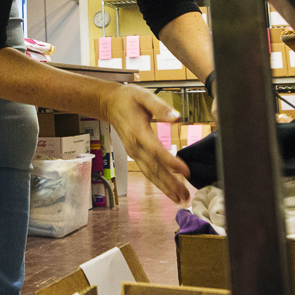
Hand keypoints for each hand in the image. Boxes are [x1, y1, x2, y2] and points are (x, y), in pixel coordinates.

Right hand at [101, 83, 191, 203]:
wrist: (109, 104)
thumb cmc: (128, 98)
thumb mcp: (144, 96)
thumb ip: (160, 107)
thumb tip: (177, 117)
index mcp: (138, 132)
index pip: (156, 151)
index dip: (170, 162)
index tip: (185, 171)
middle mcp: (135, 146)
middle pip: (154, 168)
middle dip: (170, 183)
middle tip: (185, 195)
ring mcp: (134, 152)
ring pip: (150, 173)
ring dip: (166, 187)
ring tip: (180, 198)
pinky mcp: (135, 155)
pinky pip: (147, 171)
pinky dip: (159, 182)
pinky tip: (169, 190)